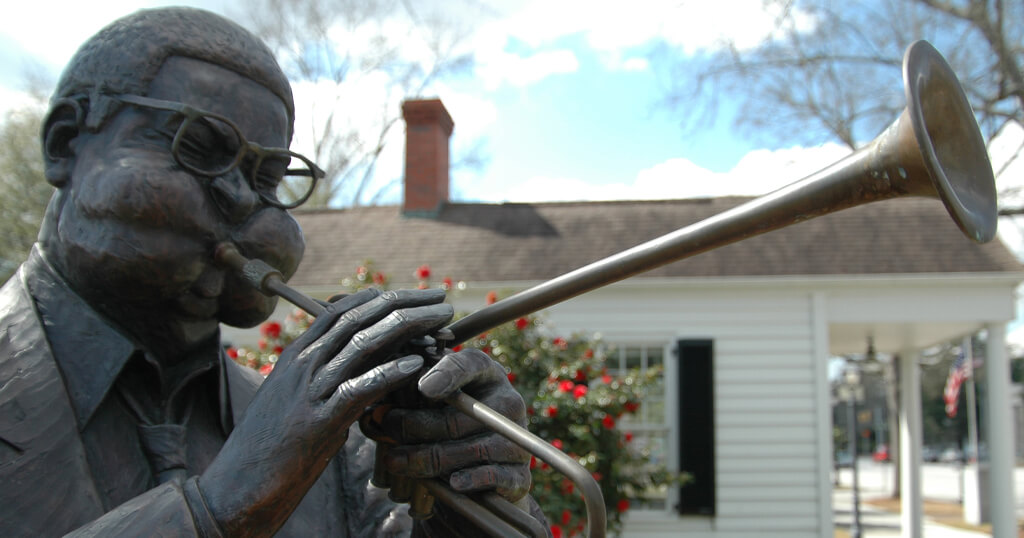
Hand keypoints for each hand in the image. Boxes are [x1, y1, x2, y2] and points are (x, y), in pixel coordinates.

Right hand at [198, 288, 453, 535]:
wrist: (237, 487)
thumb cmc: (270, 448)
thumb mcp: (295, 402)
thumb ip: (325, 381)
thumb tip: (365, 369)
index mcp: (296, 357)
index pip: (341, 311)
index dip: (381, 298)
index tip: (413, 294)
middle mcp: (302, 366)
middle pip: (358, 319)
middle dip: (403, 303)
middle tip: (439, 299)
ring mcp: (309, 392)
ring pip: (362, 345)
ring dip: (407, 327)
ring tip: (440, 321)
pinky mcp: (317, 422)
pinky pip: (358, 388)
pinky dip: (389, 372)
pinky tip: (417, 363)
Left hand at [370, 348, 530, 502]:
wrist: (482, 472)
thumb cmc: (450, 426)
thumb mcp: (436, 402)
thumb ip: (411, 396)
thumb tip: (374, 407)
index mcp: (487, 375)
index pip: (470, 365)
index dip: (447, 374)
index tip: (421, 387)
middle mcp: (507, 403)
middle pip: (456, 417)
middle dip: (413, 425)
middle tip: (384, 428)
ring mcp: (516, 440)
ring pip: (468, 450)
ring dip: (425, 459)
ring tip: (394, 460)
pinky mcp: (519, 474)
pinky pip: (494, 477)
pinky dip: (470, 480)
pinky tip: (450, 484)